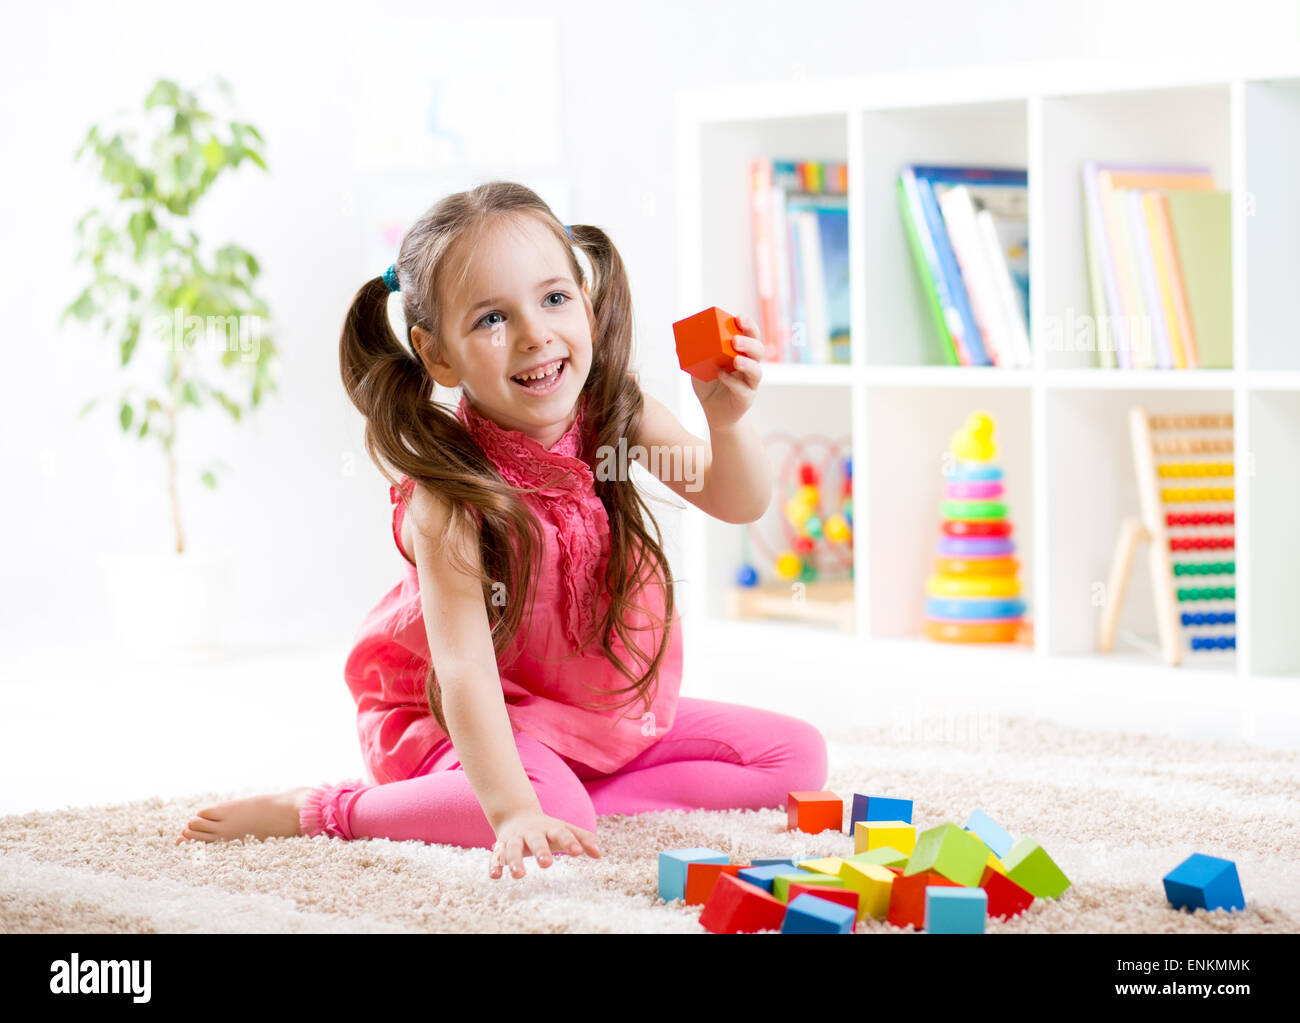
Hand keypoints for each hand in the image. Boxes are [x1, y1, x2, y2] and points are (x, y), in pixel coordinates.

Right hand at [490, 809, 601, 879]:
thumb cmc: (547, 828)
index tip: (577, 853)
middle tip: (547, 864)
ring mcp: (515, 839)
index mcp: (550, 829)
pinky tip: (495, 876)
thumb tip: (599, 854)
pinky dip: (494, 865)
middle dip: (541, 851)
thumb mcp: (565, 829)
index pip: (561, 833)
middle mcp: (532, 833)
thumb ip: (582, 839)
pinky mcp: (501, 847)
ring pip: (513, 848)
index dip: (569, 842)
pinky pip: (496, 856)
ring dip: (515, 860)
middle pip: (536, 840)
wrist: (517, 815)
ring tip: (519, 875)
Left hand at [691, 315, 762, 429]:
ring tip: (736, 359)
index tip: (739, 318)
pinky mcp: (746, 398)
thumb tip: (679, 344)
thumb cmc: (709, 386)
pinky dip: (733, 382)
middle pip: (758, 350)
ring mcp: (749, 382)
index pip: (750, 335)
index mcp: (741, 353)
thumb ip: (693, 356)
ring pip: (756, 370)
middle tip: (735, 339)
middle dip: (749, 342)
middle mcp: (749, 366)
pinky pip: (743, 388)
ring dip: (747, 363)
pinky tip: (722, 376)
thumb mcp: (699, 368)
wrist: (714, 413)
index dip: (748, 326)